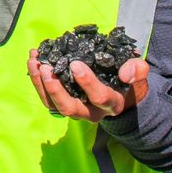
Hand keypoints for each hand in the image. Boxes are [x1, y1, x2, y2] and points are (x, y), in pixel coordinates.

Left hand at [27, 50, 148, 122]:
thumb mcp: (138, 73)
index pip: (99, 97)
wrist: (119, 93)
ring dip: (40, 84)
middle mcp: (91, 112)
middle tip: (45, 67)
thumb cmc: (127, 81)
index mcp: (111, 103)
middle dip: (55, 88)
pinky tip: (33, 60)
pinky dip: (37, 80)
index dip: (87, 82)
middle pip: (70, 108)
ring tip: (34, 61)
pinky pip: (46, 97)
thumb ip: (137, 70)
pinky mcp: (62, 103)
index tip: (76, 63)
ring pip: (53, 104)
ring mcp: (75, 109)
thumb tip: (126, 73)